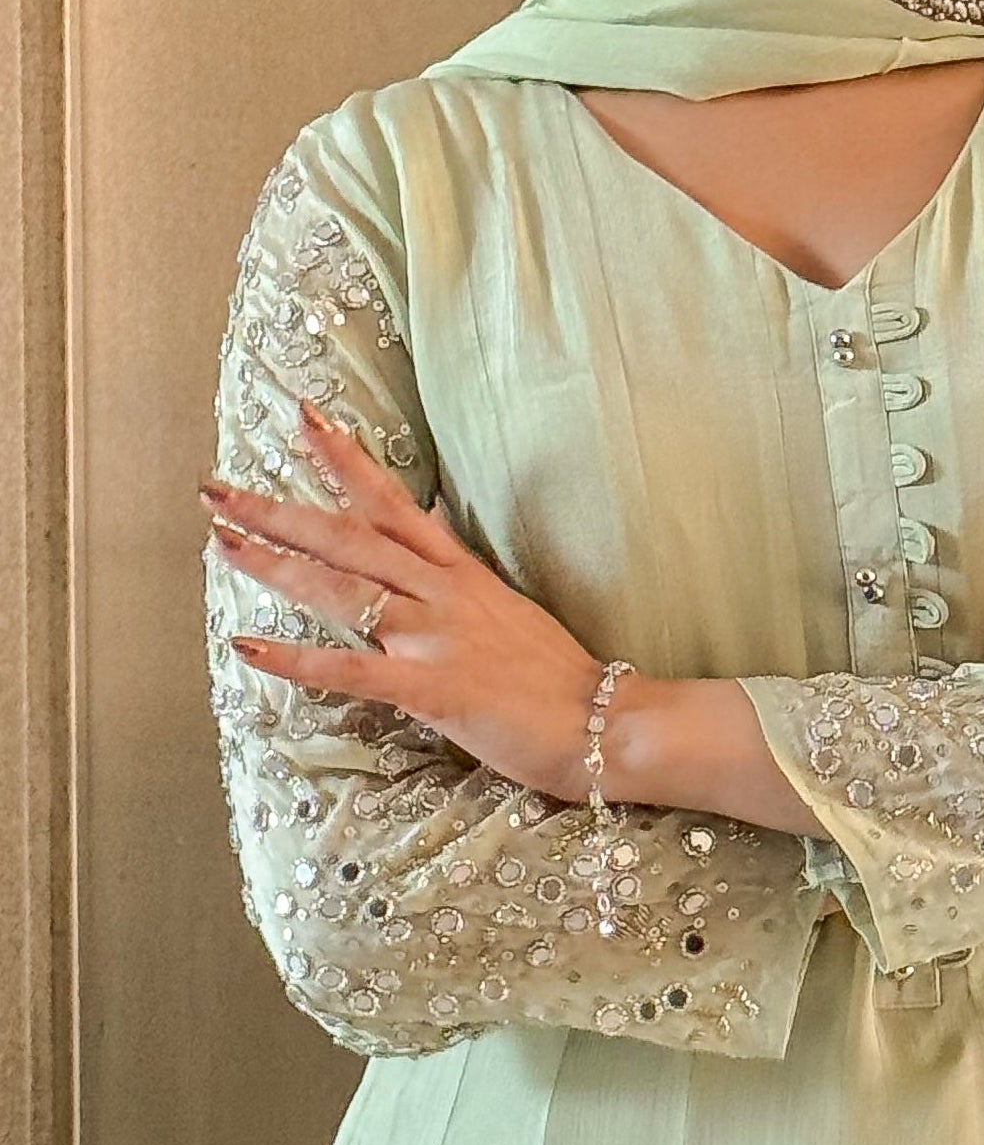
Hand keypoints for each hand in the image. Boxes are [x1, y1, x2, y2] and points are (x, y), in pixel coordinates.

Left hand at [200, 398, 603, 800]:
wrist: (605, 724)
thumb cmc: (557, 679)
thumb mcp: (508, 612)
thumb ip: (461, 585)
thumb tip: (429, 548)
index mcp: (461, 575)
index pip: (393, 503)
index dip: (344, 460)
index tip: (303, 420)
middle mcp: (443, 595)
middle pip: (349, 538)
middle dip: (279, 509)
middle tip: (218, 487)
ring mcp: (436, 639)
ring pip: (343, 591)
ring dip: (276, 566)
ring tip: (220, 543)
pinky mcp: (432, 689)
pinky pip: (350, 671)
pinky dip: (295, 661)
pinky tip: (248, 648)